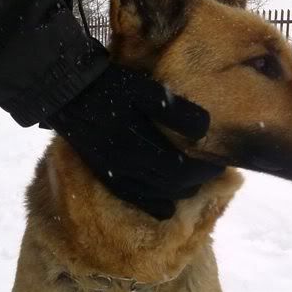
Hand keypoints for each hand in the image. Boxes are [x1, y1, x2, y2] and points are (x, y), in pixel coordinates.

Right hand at [46, 47, 223, 219]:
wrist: (71, 94)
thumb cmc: (113, 87)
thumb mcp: (146, 90)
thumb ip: (176, 111)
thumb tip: (204, 130)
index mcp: (139, 140)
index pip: (182, 167)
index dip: (205, 169)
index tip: (220, 161)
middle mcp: (128, 162)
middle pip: (173, 184)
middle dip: (198, 180)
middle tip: (212, 171)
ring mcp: (115, 171)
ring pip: (157, 193)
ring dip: (181, 192)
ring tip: (195, 183)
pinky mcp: (106, 175)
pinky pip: (134, 198)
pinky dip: (155, 204)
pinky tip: (167, 204)